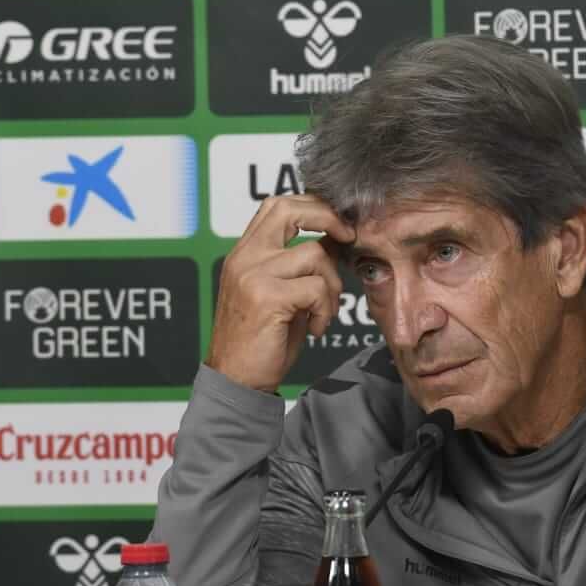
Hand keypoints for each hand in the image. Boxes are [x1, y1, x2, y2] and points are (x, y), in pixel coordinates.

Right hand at [209, 195, 355, 392]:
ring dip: (332, 285)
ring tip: (323, 311)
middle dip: (329, 219)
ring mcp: (253, 275)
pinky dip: (326, 310)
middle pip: (291, 211)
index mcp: (245, 252)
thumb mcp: (278, 292)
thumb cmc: (262, 339)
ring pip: (316, 255)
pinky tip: (316, 328)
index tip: (338, 226)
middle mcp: (245, 257)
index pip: (278, 206)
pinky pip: (317, 288)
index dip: (313, 207)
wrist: (236, 379)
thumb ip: (298, 265)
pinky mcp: (267, 297)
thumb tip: (336, 240)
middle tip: (348, 239)